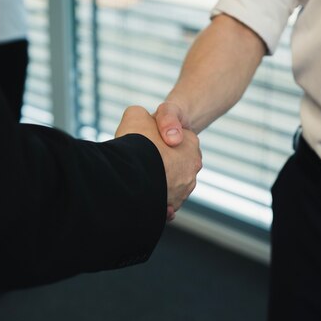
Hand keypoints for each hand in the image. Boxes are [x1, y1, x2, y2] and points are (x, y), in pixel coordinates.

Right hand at [116, 106, 201, 221]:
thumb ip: (145, 117)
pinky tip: (144, 197)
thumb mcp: (138, 115)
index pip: (174, 138)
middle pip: (172, 163)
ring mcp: (184, 188)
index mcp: (190, 143)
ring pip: (169, 184)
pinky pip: (165, 203)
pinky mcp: (173, 206)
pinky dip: (157, 202)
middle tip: (138, 161)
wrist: (128, 173)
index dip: (155, 137)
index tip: (142, 139)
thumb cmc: (136, 140)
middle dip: (158, 163)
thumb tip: (144, 124)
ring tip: (137, 179)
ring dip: (157, 183)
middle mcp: (192, 167)